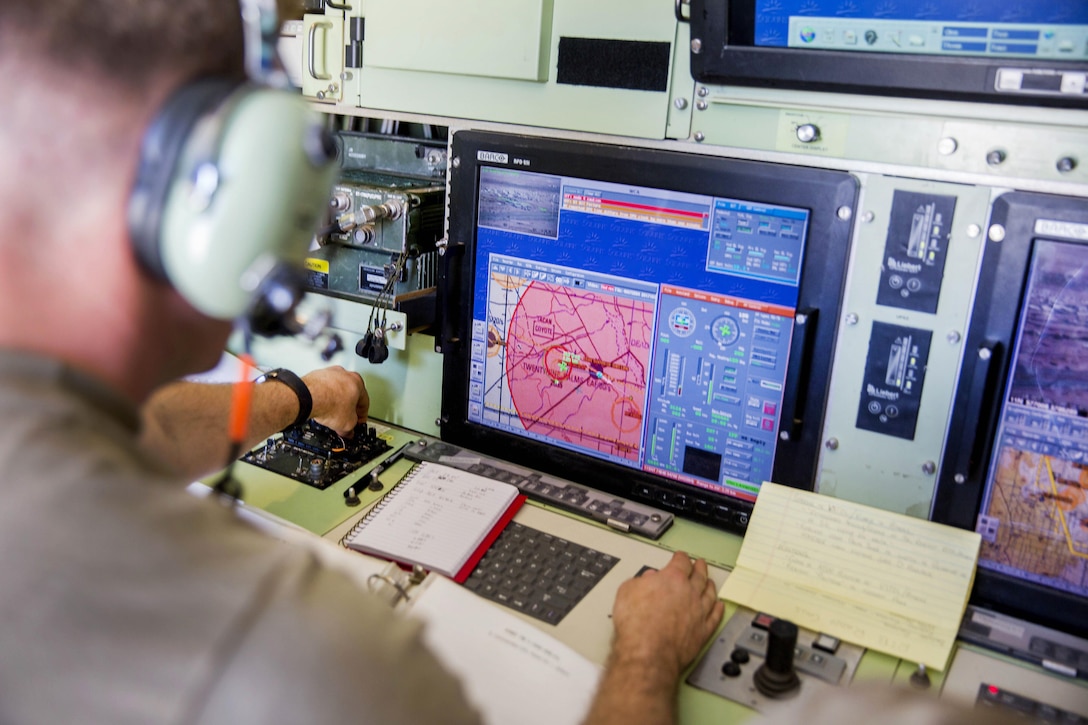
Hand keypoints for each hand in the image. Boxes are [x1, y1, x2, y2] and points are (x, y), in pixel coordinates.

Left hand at [302, 366, 369, 435]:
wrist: (308, 397)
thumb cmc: (329, 403)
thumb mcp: (347, 423)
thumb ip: (351, 428)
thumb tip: (348, 431)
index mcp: (358, 382)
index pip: (364, 402)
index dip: (361, 416)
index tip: (357, 422)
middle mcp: (345, 374)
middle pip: (349, 394)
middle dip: (347, 408)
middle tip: (344, 419)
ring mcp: (330, 373)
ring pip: (335, 390)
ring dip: (335, 402)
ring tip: (329, 414)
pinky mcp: (316, 375)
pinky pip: (322, 389)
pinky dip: (322, 397)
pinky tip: (319, 407)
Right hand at [611, 551, 723, 679]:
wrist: (648, 651)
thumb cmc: (636, 623)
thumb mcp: (627, 591)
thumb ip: (639, 582)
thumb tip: (646, 580)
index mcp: (672, 579)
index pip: (681, 562)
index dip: (681, 557)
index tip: (680, 556)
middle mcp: (689, 593)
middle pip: (699, 576)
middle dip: (700, 568)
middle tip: (701, 564)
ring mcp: (698, 613)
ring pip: (709, 596)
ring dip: (710, 587)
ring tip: (710, 583)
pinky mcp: (702, 632)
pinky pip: (714, 618)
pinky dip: (718, 611)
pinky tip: (719, 607)